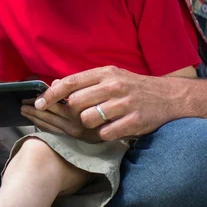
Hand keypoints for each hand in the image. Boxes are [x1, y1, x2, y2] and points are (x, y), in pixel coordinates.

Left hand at [34, 67, 186, 140]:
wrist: (169, 97)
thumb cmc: (134, 87)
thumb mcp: (111, 76)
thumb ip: (85, 81)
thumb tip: (55, 86)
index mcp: (106, 73)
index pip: (70, 82)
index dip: (51, 94)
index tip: (37, 104)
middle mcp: (114, 85)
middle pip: (76, 102)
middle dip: (72, 112)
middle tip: (78, 115)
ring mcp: (125, 103)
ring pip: (88, 118)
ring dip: (88, 124)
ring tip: (98, 121)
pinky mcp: (134, 121)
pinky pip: (106, 133)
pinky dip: (104, 134)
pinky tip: (111, 129)